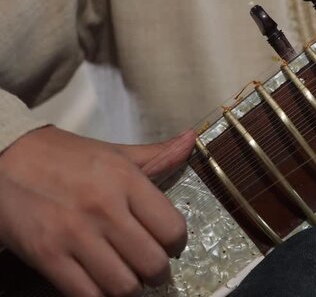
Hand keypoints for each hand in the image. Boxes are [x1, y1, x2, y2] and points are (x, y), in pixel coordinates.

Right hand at [0, 126, 195, 296]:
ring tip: (125, 277)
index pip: (173, 228)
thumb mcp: (114, 152)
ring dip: (130, 288)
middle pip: (153, 264)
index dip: (177, 245)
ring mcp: (75, 234)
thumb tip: (191, 140)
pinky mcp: (47, 255)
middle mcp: (106, 208)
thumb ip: (157, 155)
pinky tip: (99, 284)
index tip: (168, 245)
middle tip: (148, 267)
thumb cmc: (64, 157)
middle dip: (157, 272)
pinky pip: (87, 295)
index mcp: (127, 180)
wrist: (5, 155)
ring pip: (124, 286)